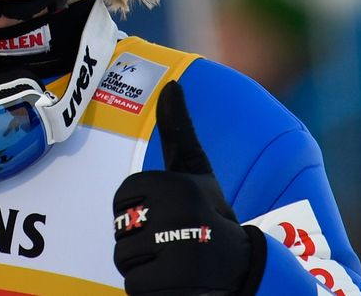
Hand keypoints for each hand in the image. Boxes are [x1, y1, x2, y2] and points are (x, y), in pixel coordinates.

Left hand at [112, 81, 265, 295]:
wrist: (241, 268)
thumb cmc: (210, 214)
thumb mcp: (197, 171)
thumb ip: (180, 130)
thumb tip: (172, 85)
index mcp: (177, 185)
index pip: (122, 198)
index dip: (139, 209)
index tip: (169, 213)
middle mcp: (179, 215)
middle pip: (120, 229)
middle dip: (139, 238)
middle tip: (171, 238)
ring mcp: (178, 251)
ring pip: (124, 259)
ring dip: (143, 264)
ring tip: (174, 257)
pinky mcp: (174, 284)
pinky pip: (133, 285)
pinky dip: (149, 288)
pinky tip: (174, 280)